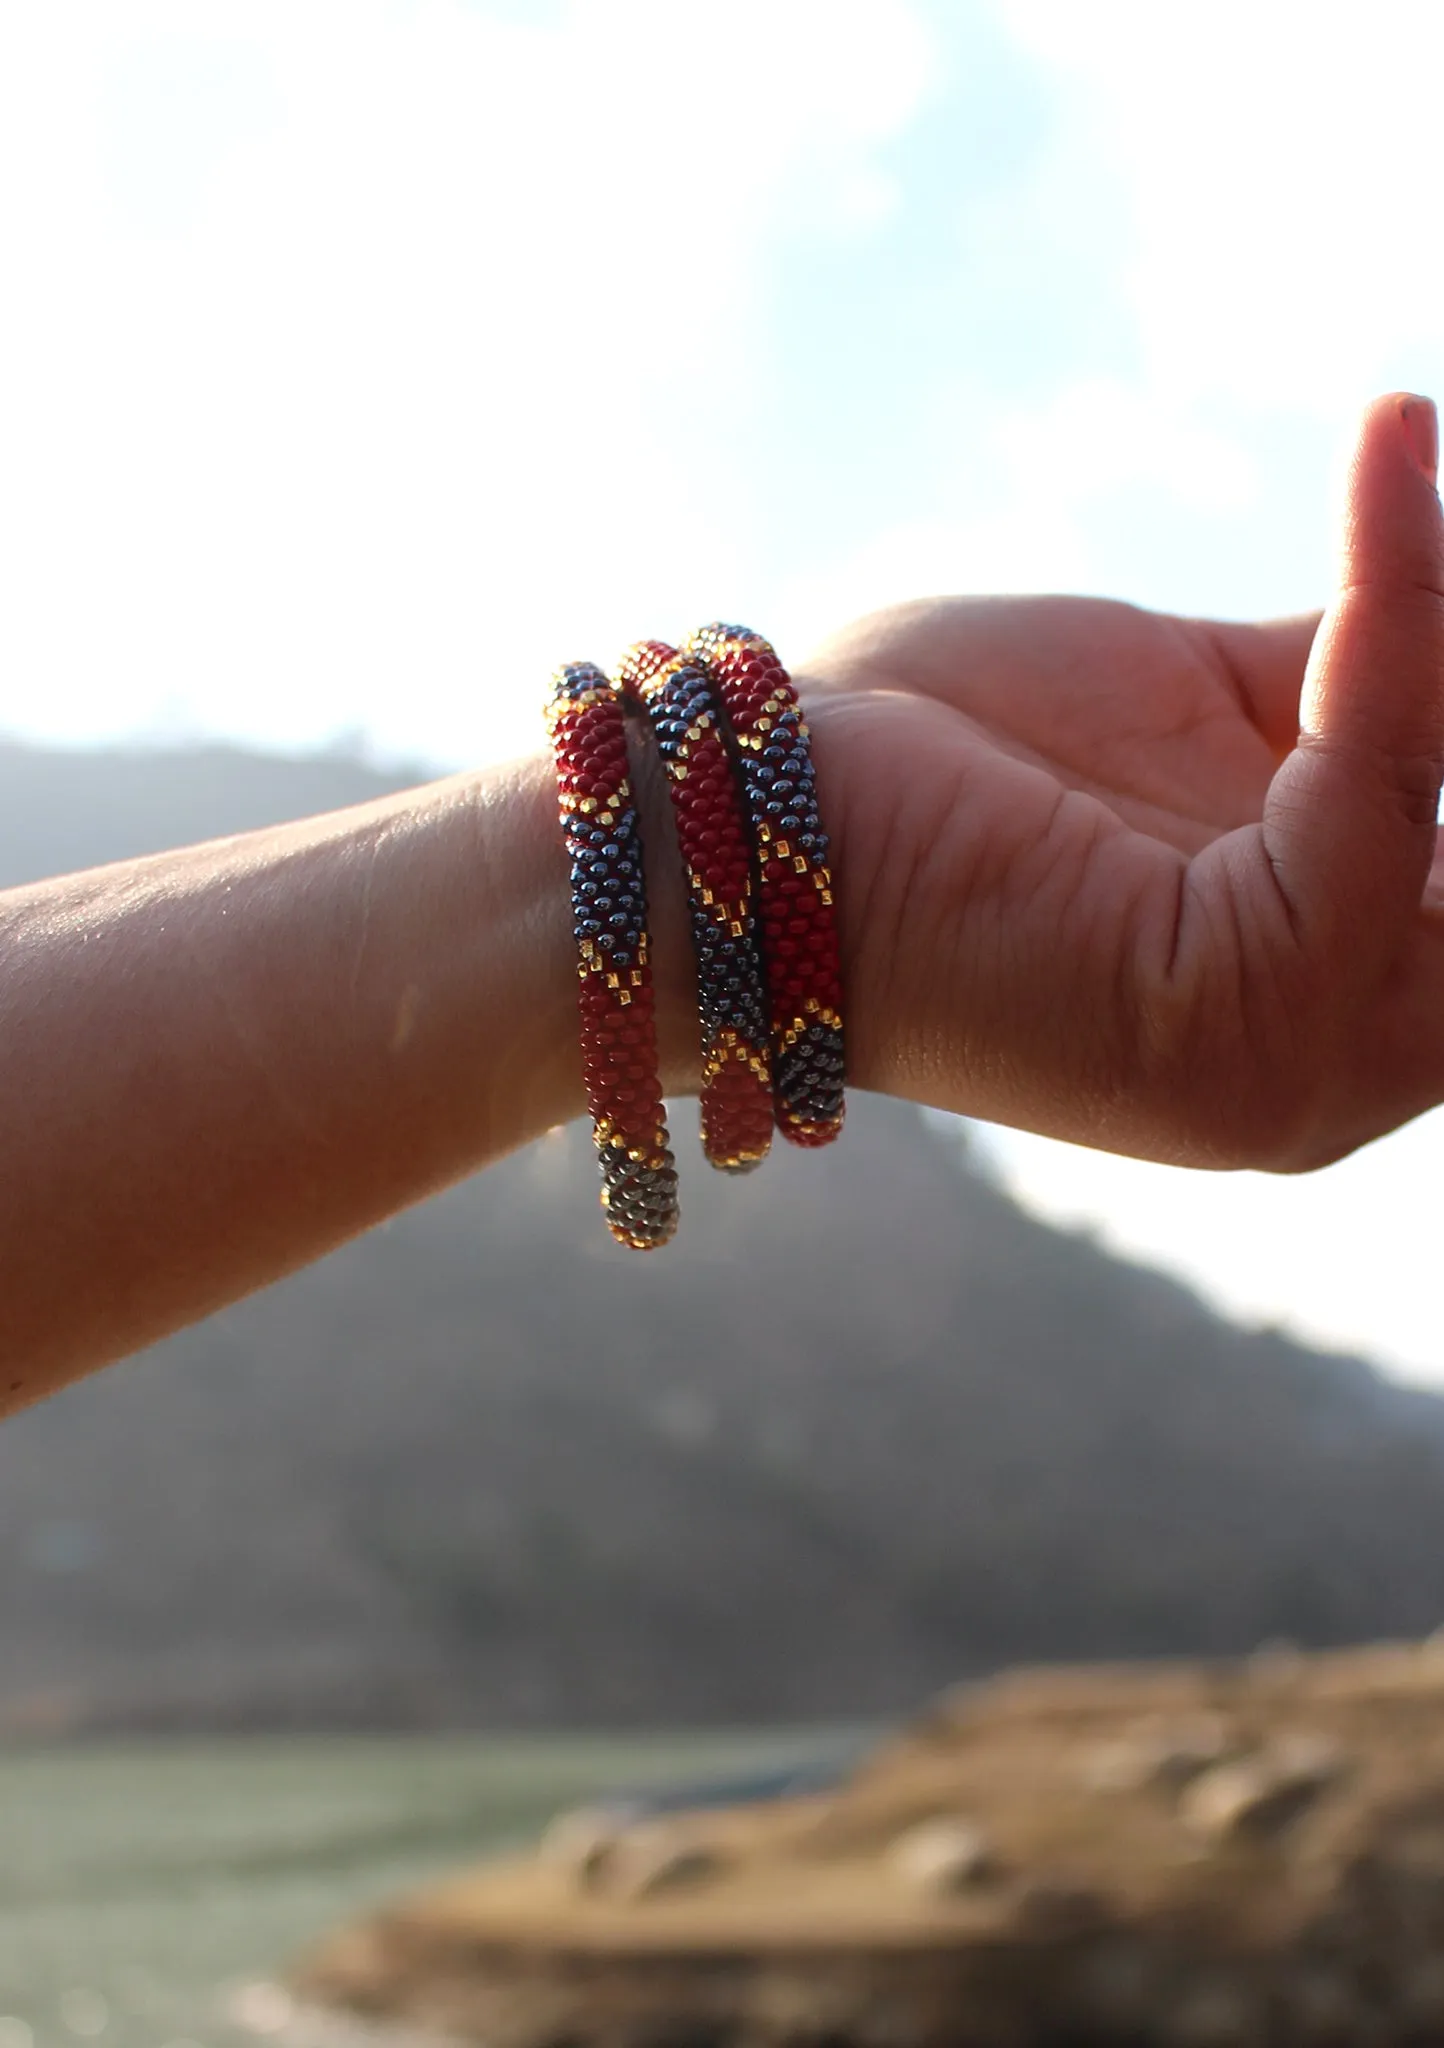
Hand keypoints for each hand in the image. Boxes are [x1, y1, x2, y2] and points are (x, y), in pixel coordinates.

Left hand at [803, 393, 1443, 1171]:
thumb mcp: (1174, 703)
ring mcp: (1300, 1060)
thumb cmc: (924, 760)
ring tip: (1405, 462)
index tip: (1429, 512)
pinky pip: (1383, 783)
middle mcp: (1330, 1050)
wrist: (741, 824)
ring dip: (1440, 632)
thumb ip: (1334, 681)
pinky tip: (1384, 452)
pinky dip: (1401, 605)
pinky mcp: (1251, 1016)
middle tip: (1425, 502)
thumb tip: (1442, 580)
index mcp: (1310, 986)